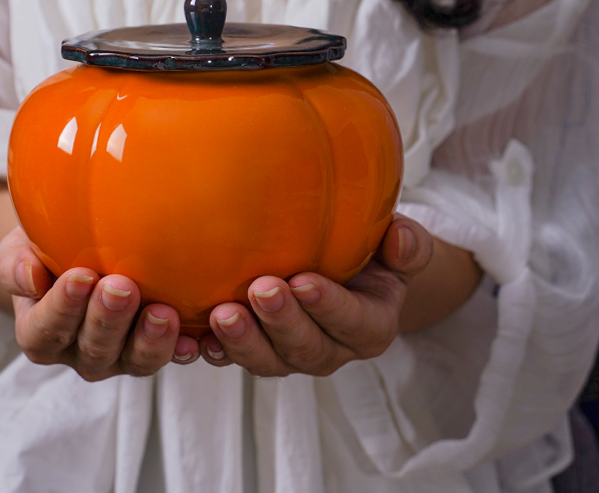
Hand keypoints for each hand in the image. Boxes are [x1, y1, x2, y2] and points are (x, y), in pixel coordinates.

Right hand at [0, 227, 200, 379]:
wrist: (81, 245)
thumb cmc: (47, 244)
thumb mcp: (21, 246)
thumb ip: (16, 262)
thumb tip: (28, 276)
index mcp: (40, 331)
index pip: (44, 330)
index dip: (62, 308)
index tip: (80, 276)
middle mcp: (78, 352)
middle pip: (92, 349)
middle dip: (108, 320)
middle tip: (122, 286)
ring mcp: (119, 356)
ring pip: (133, 361)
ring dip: (148, 339)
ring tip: (163, 312)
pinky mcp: (152, 349)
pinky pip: (169, 358)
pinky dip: (181, 350)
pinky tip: (194, 339)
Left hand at [198, 216, 433, 375]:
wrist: (346, 273)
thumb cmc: (371, 254)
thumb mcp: (397, 248)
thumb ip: (407, 246)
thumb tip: (400, 238)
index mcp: (369, 327)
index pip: (354, 323)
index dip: (329, 306)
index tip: (304, 280)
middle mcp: (330, 349)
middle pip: (306, 349)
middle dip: (282, 322)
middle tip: (261, 289)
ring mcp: (288, 354)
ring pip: (266, 361)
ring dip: (243, 341)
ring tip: (223, 314)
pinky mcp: (255, 348)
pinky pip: (232, 358)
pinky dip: (210, 352)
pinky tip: (191, 339)